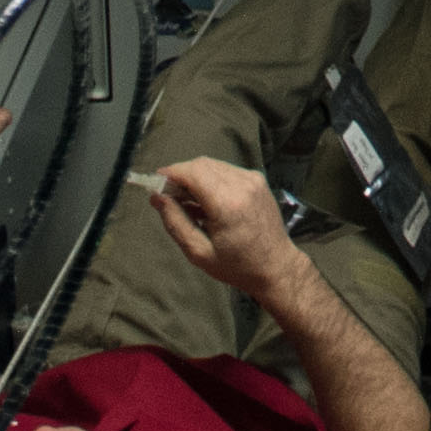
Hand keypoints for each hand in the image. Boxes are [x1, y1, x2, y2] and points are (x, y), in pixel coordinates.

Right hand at [150, 155, 310, 302]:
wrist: (276, 266)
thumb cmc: (236, 266)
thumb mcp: (199, 252)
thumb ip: (175, 222)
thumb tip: (156, 197)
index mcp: (228, 203)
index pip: (193, 172)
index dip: (170, 173)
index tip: (155, 183)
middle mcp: (242, 184)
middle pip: (201, 164)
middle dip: (181, 175)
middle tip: (168, 196)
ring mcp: (253, 179)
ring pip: (213, 165)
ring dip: (195, 177)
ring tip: (188, 202)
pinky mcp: (258, 180)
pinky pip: (226, 170)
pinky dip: (211, 179)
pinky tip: (207, 201)